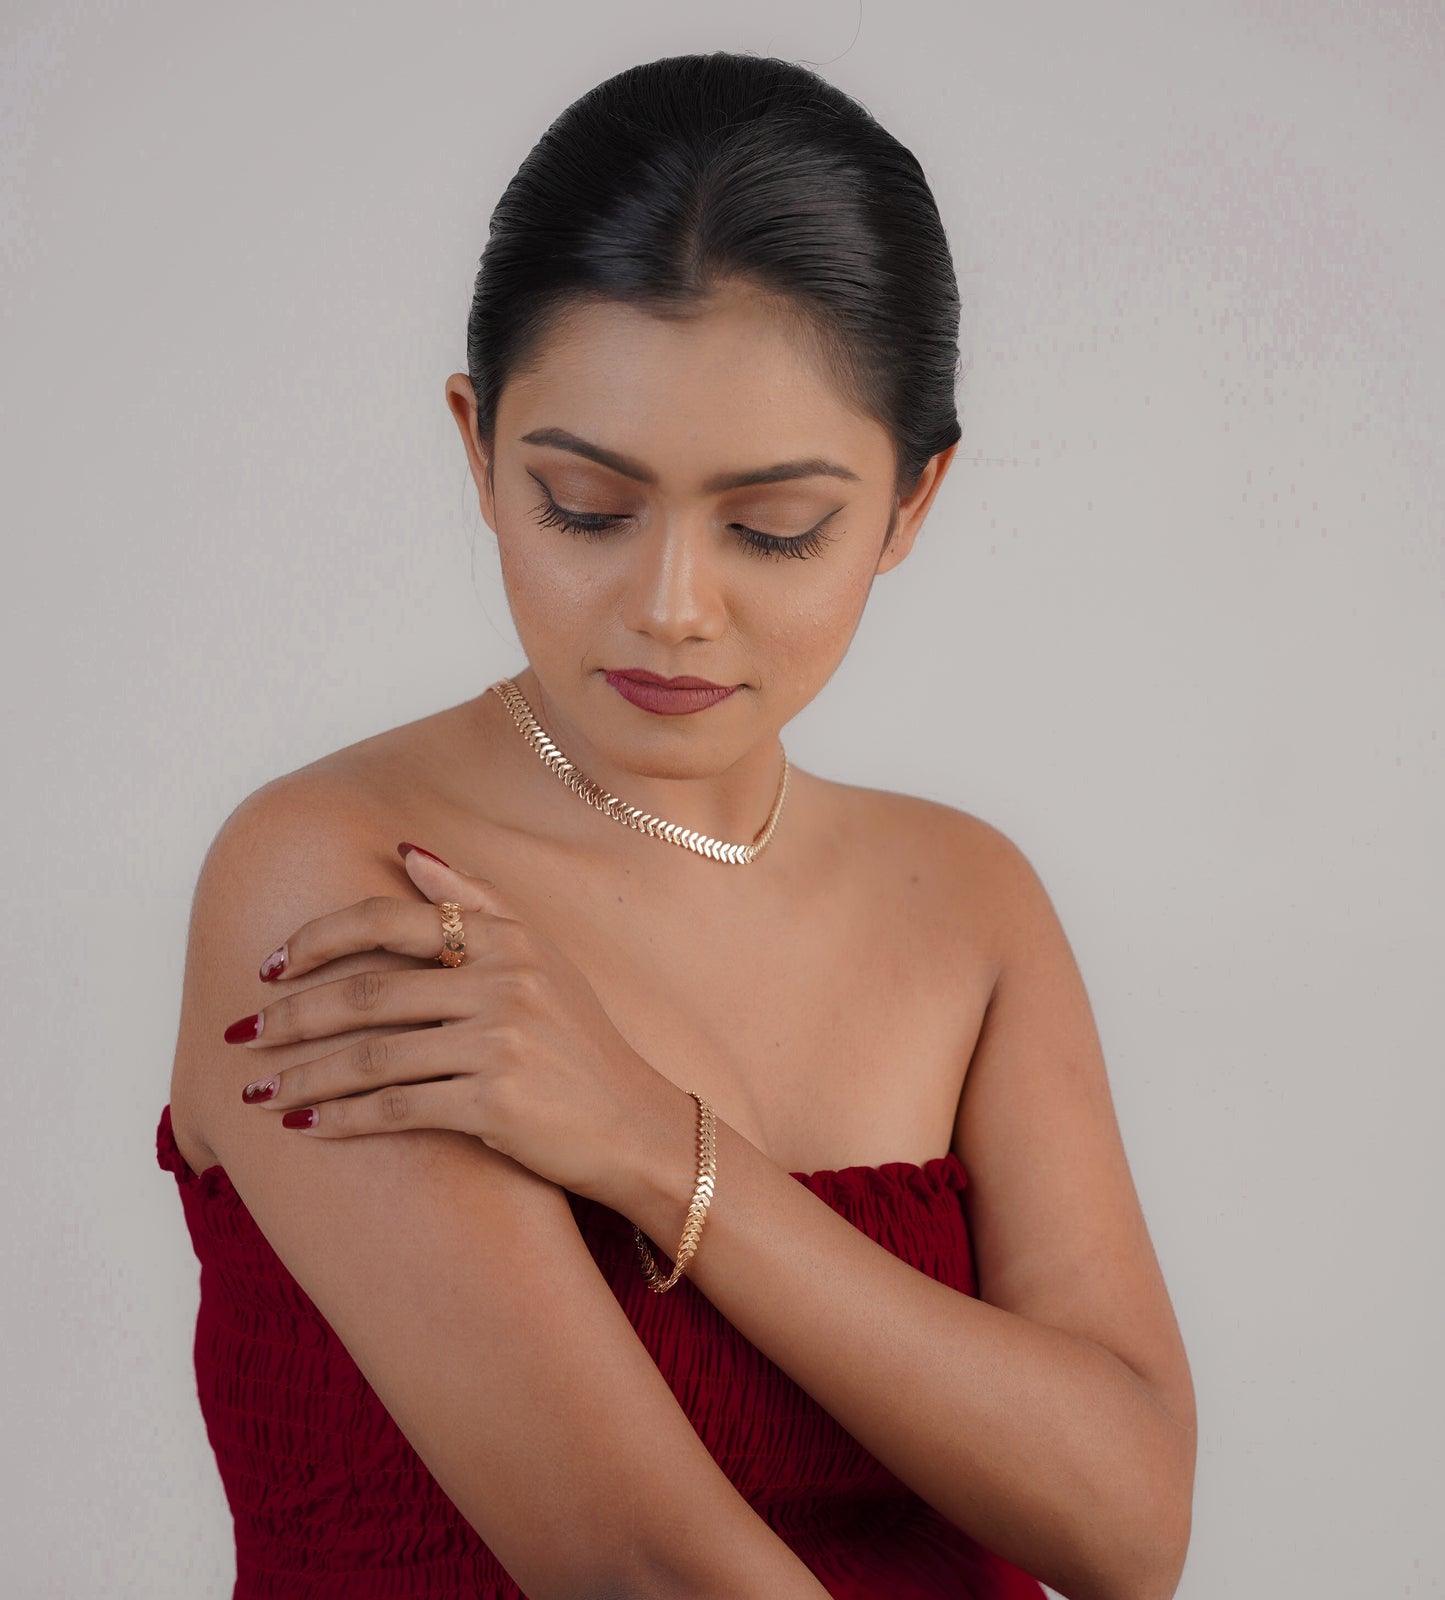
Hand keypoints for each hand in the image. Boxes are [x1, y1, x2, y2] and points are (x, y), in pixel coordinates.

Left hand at [222, 842, 673, 1210]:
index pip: (390, 919)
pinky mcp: (495, 1103)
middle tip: (239, 1035)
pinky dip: (341, 1119)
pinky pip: (395, 1107)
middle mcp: (503, 982)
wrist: (637, 1126)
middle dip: (289, 1016)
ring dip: (300, 1076)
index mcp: (507, 940)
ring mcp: (500, 1042)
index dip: (318, 939)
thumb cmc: (580, 1044)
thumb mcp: (542, 958)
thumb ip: (476, 900)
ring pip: (370, 1055)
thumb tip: (407, 848)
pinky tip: (306, 1129)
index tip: (269, 966)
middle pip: (366, 991)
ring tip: (255, 1093)